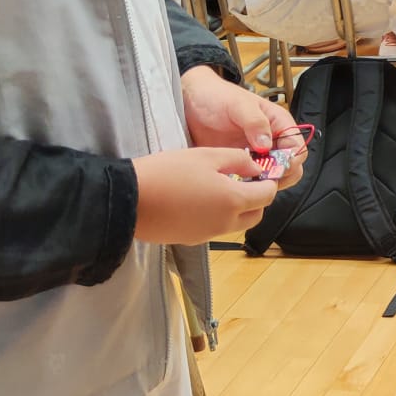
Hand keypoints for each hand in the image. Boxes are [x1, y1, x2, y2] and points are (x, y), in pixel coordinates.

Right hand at [131, 146, 277, 245]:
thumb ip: (238, 160)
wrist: (128, 200)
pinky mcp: (191, 240)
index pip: (267, 195)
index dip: (268, 182)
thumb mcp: (206, 156)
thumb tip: (255, 167)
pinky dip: (216, 217)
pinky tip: (199, 201)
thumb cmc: (167, 173)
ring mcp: (207, 234)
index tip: (260, 171)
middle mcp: (225, 223)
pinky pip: (214, 229)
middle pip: (255, 215)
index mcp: (233, 200)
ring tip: (219, 188)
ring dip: (237, 210)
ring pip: (235, 224)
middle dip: (256, 199)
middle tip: (243, 180)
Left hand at [179, 67, 309, 190]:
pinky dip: (247, 186)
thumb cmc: (218, 96)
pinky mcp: (240, 165)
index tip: (276, 166)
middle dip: (280, 175)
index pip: (297, 147)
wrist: (190, 102)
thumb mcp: (238, 104)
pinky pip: (251, 181)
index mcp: (278, 124)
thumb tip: (266, 144)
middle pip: (290, 167)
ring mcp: (256, 155)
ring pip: (272, 177)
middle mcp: (271, 141)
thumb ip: (255, 122)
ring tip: (246, 181)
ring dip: (263, 184)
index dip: (291, 159)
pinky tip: (235, 183)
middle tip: (261, 178)